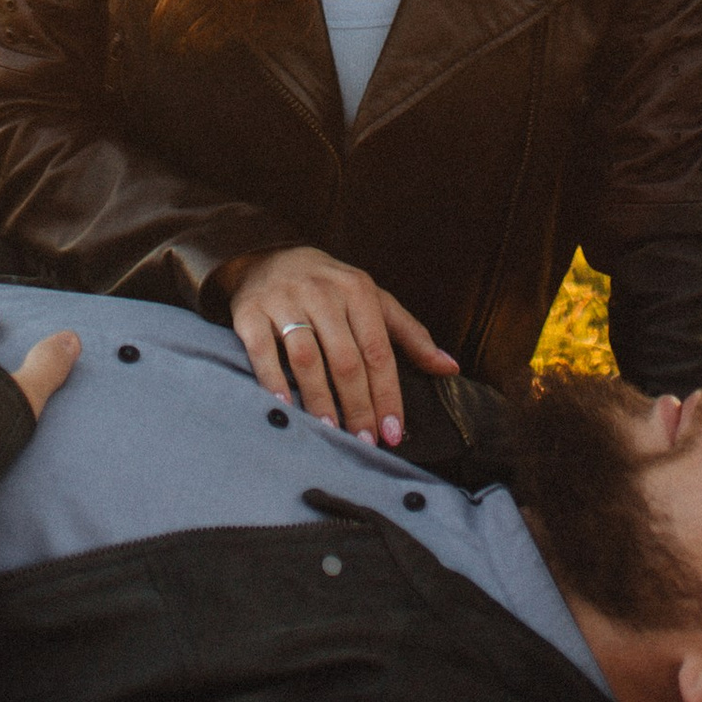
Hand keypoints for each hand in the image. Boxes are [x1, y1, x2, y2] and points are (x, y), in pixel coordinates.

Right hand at [221, 246, 456, 446]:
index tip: (393, 432)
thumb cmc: (330, 290)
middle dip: (358, 406)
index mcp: (358, 290)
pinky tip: (285, 409)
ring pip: (307, 357)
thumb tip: (450, 368)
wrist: (267, 258)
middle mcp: (322, 292)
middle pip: (346, 358)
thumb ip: (410, 335)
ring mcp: (284, 300)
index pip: (378, 350)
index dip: (387, 394)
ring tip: (330, 432)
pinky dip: (274, 382)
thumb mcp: (373, 302)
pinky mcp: (250, 313)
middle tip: (364, 443)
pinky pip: (264, 351)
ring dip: (320, 399)